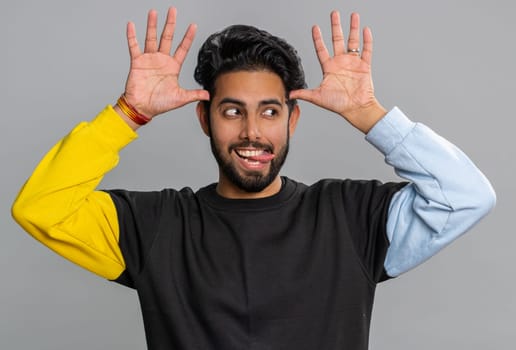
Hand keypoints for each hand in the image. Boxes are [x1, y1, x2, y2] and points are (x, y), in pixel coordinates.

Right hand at [122, 8, 208, 119]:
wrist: (142, 108)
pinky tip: (132, 25)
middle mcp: (162, 60)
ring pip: (151, 38)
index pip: (182, 48)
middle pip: (167, 38)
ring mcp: (149, 60)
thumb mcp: (180, 98)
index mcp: (173, 67)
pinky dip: (132, 36)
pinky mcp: (137, 62)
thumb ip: (194, 94)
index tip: (193, 26)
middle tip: (173, 10)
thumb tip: (208, 95)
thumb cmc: (160, 104)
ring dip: (152, 25)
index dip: (188, 37)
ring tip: (153, 12)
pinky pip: (134, 46)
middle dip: (170, 24)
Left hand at [290, 11, 385, 132]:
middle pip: (337, 40)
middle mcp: (341, 63)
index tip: (315, 27)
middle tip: (334, 14)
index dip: (318, 38)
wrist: (356, 109)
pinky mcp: (364, 66)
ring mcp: (353, 63)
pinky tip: (365, 30)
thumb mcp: (318, 97)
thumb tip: (289, 94)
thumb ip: (304, 93)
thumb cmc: (338, 104)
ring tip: (353, 15)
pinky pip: (366, 50)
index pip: (321, 49)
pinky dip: (367, 40)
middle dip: (335, 26)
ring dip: (353, 28)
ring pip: (353, 41)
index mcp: (329, 68)